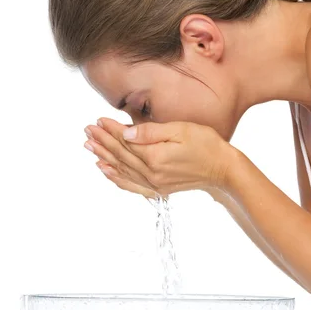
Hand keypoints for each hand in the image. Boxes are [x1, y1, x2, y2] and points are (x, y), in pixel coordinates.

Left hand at [83, 118, 234, 198]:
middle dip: (102, 141)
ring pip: (122, 170)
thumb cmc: (206, 145)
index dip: (110, 130)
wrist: (223, 169)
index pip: (125, 141)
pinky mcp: (159, 189)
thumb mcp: (181, 130)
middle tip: (87, 131)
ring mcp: (154, 184)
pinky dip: (116, 178)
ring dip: (104, 157)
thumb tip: (126, 133)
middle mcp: (151, 174)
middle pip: (121, 155)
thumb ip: (151, 132)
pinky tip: (106, 171)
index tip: (98, 120)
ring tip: (89, 147)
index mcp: (155, 157)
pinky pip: (131, 185)